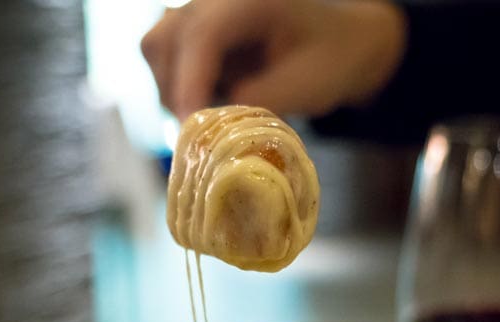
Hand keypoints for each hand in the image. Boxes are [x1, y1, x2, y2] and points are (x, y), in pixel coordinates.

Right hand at [141, 0, 406, 120]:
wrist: (343, 41)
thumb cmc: (332, 59)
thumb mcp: (306, 85)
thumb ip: (257, 102)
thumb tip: (212, 125)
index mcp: (250, 0)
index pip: (202, 35)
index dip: (190, 84)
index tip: (189, 126)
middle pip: (165, 40)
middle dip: (178, 91)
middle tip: (202, 132)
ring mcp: (202, 11)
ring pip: (156, 48)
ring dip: (172, 90)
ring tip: (207, 117)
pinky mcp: (194, 32)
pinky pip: (164, 58)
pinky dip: (177, 87)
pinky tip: (207, 104)